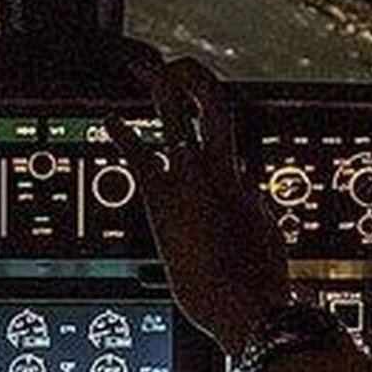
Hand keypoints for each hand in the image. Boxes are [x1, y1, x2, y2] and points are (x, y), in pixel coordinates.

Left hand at [111, 58, 289, 352]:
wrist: (247, 306)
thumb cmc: (257, 284)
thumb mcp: (262, 238)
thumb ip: (253, 213)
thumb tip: (252, 202)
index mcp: (244, 182)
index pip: (227, 136)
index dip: (209, 114)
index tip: (194, 101)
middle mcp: (222, 171)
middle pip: (212, 105)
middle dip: (191, 80)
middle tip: (171, 65)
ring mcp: (194, 180)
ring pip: (179, 115)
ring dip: (163, 88)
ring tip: (146, 68)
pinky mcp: (165, 199)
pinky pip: (141, 156)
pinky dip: (124, 136)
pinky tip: (108, 122)